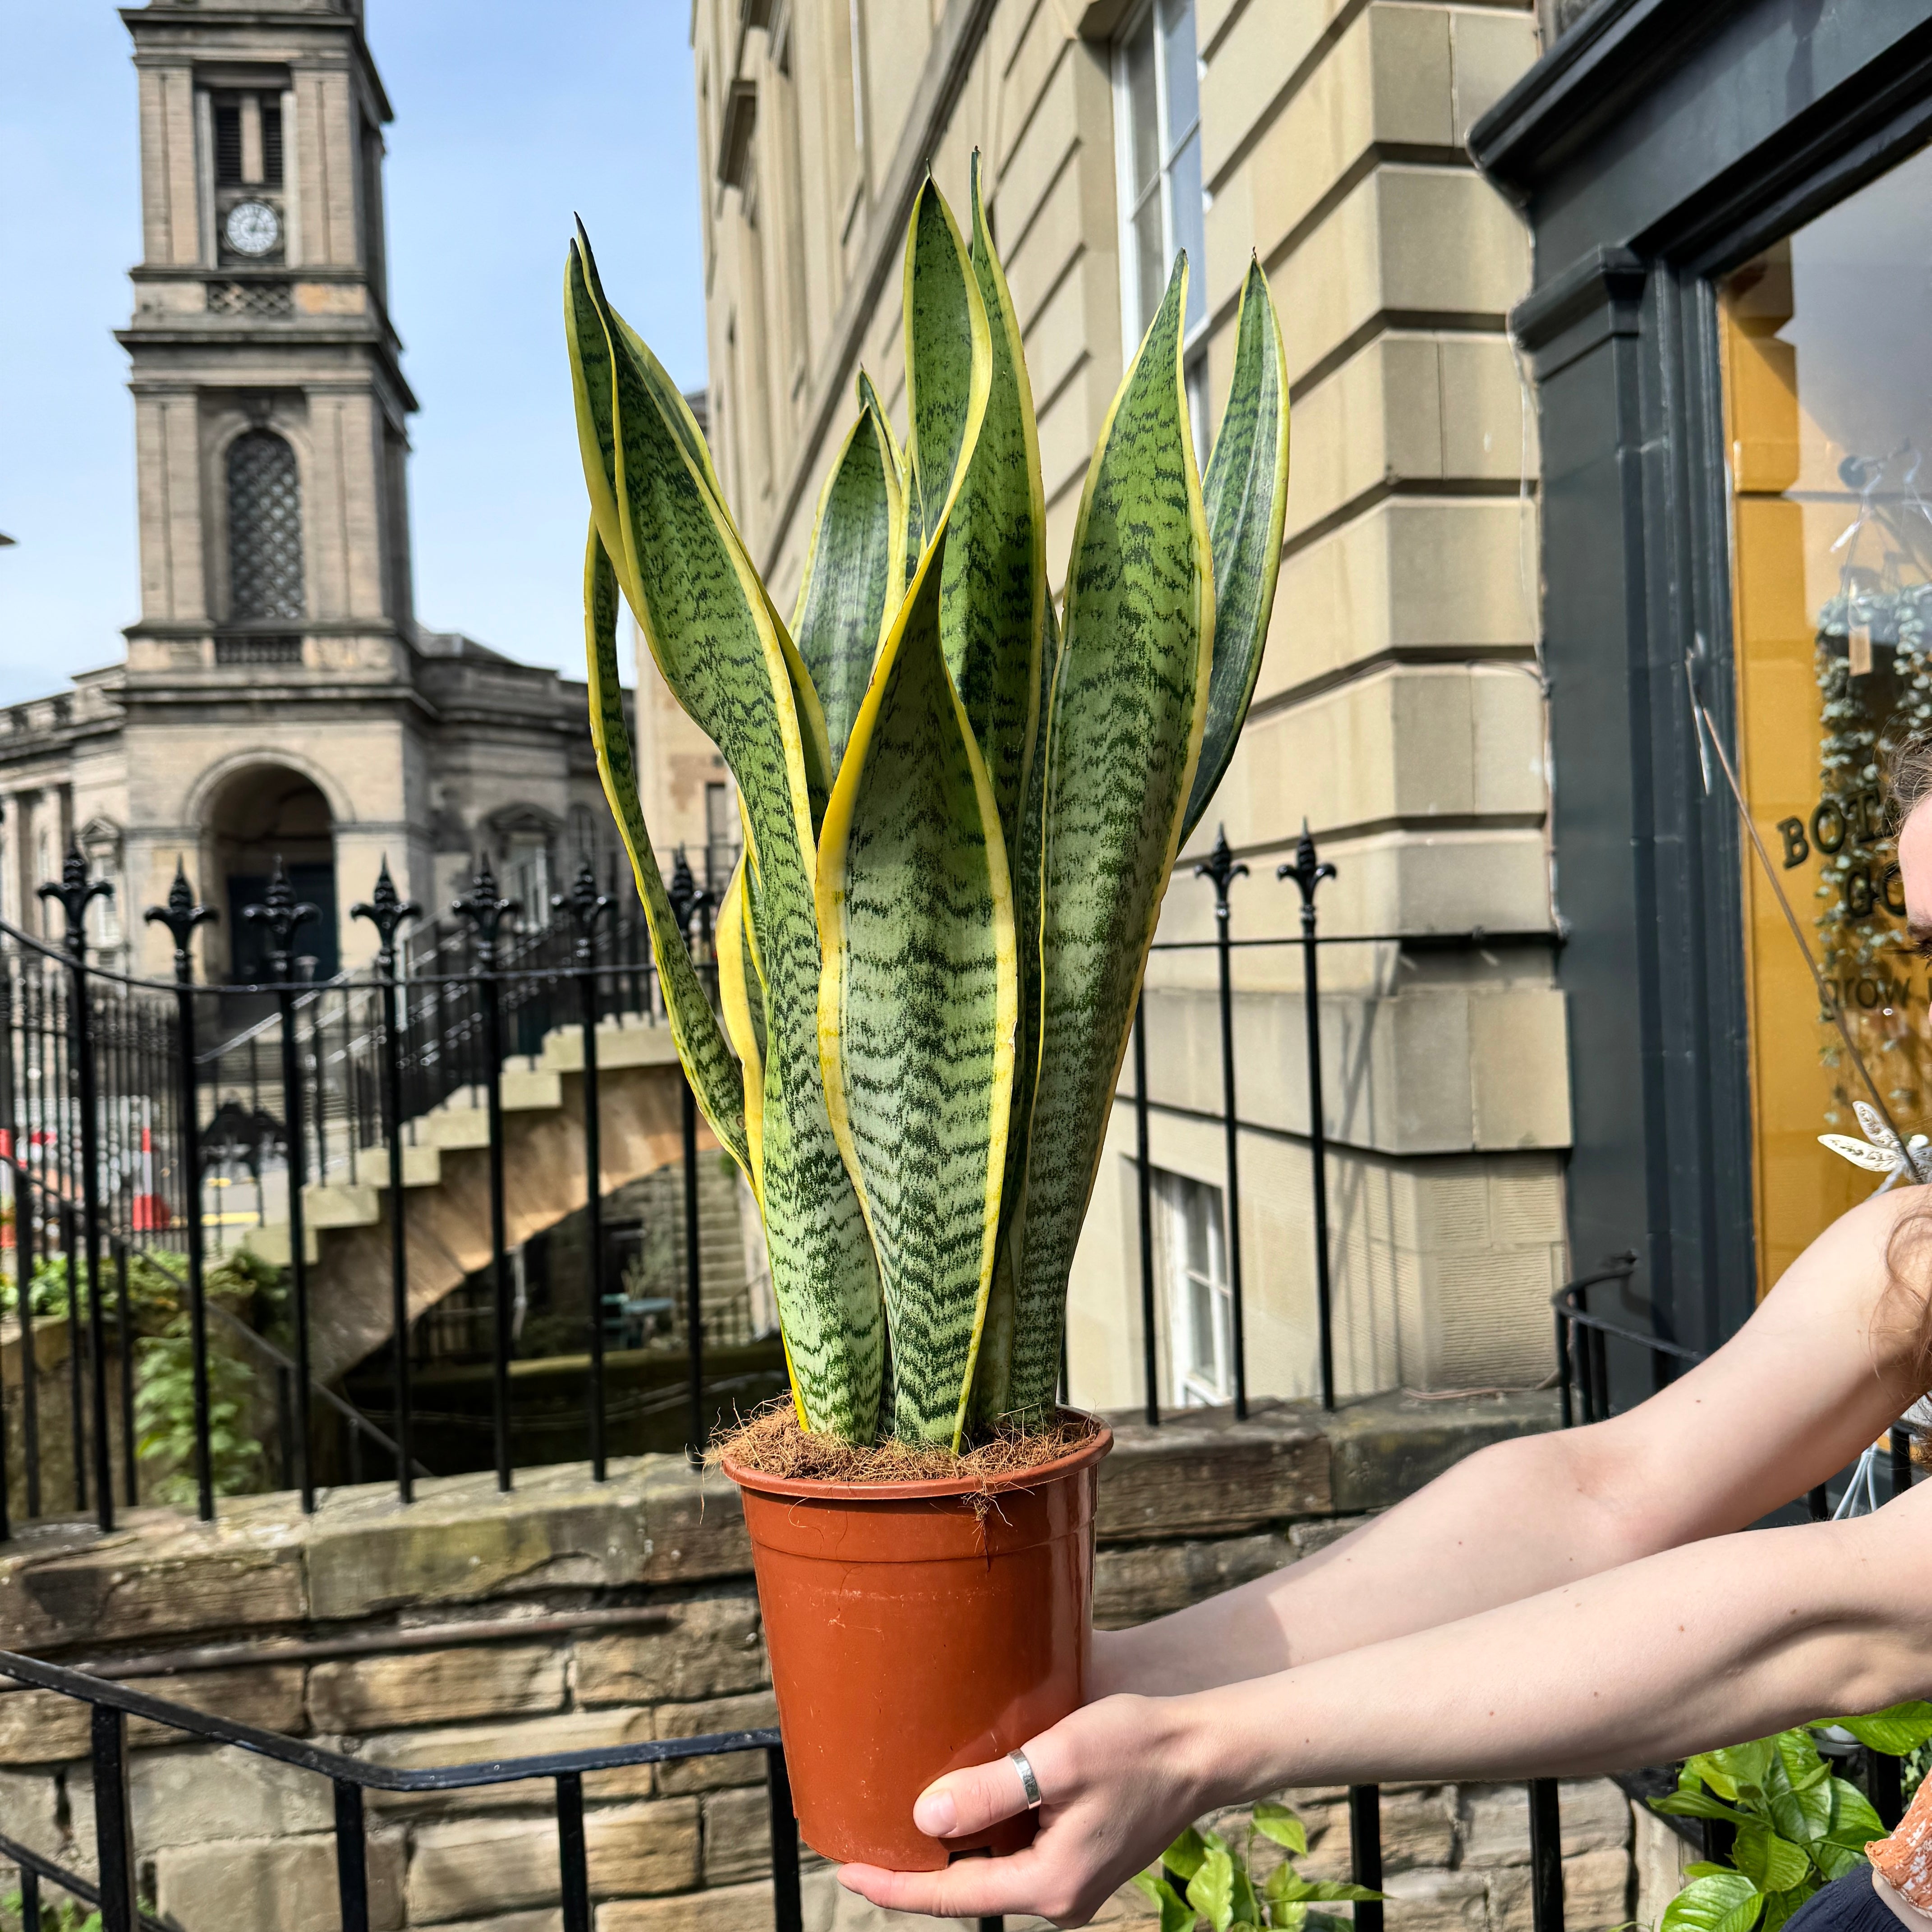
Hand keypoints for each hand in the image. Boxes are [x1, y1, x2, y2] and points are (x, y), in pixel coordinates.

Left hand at [837, 1692, 1215, 1926]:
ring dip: (955, 1844)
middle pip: (969, 1886)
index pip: (952, 1896)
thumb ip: (990, 1791)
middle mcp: (1059, 1896)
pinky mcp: (1081, 1858)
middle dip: (918, 1865)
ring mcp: (1072, 1881)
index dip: (894, 1886)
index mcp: (1050, 1884)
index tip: (844, 1870)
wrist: (1201, 1749)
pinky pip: (1018, 1852)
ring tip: (905, 1814)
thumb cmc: (1136, 1746)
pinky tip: (969, 1801)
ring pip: (993, 1867)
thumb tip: (925, 1817)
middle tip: (863, 1837)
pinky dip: (989, 1830)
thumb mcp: (1057, 1760)